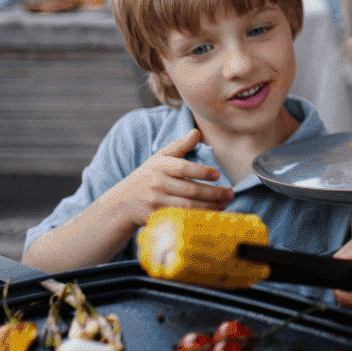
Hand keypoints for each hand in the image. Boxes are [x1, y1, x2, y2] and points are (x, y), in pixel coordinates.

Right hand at [99, 128, 231, 227]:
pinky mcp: (155, 217)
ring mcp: (156, 202)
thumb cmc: (146, 177)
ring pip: (187, 206)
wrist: (121, 203)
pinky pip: (180, 218)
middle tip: (230, 194)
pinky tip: (209, 217)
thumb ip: (179, 146)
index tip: (217, 175)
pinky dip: (195, 218)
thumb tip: (196, 132)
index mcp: (160, 167)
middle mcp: (157, 184)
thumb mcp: (158, 159)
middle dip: (213, 193)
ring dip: (208, 207)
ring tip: (224, 205)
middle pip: (190, 189)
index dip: (202, 172)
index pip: (183, 168)